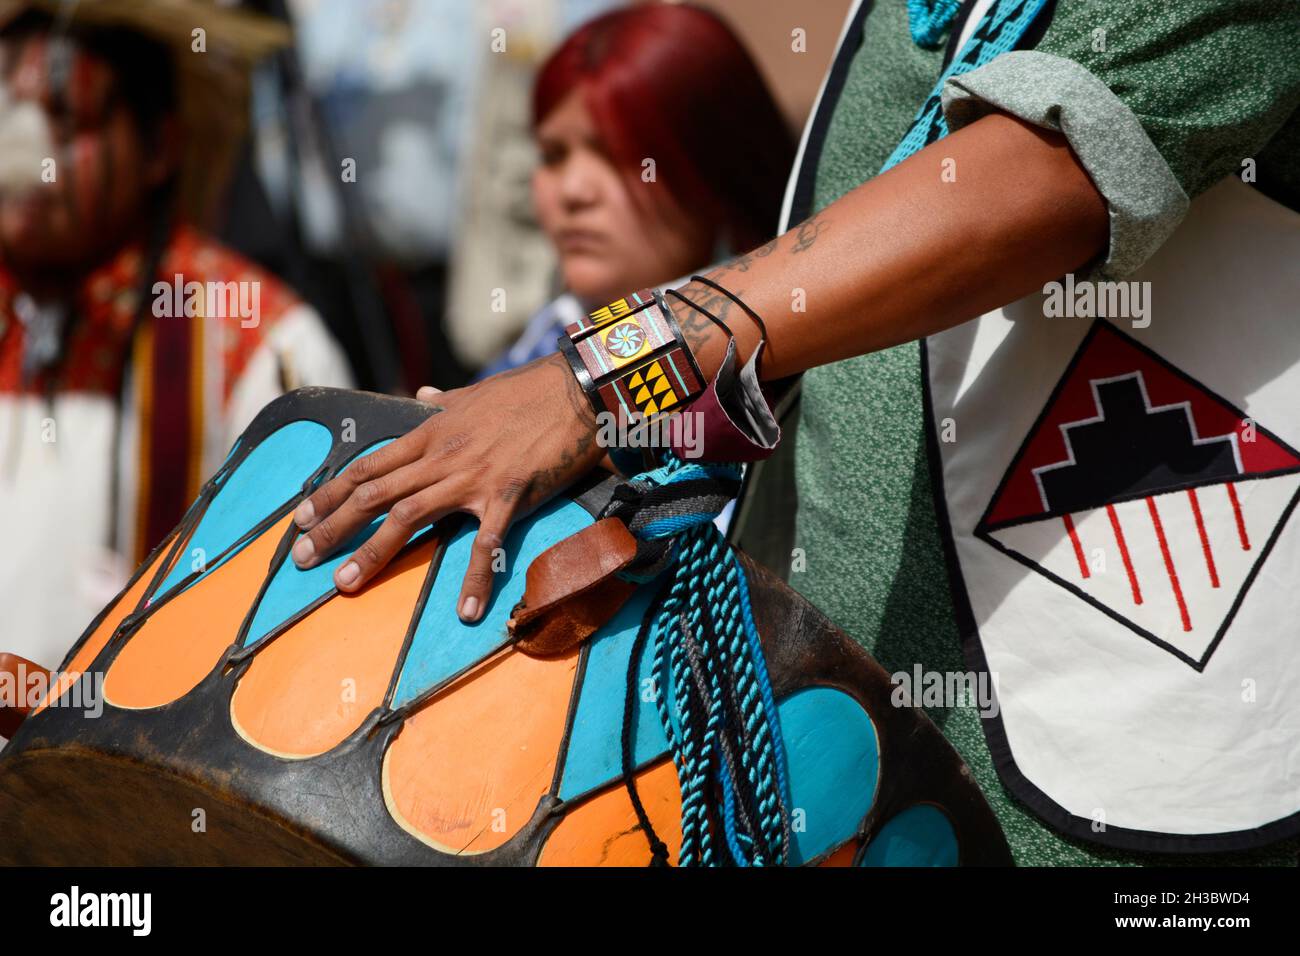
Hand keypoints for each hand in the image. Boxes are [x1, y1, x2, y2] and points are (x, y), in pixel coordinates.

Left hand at [289, 353, 601, 620]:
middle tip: (302, 560)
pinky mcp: (508, 494)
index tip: (301, 517)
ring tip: (345, 583)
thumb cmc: (527, 390)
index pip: (368, 465)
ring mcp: (472, 477)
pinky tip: (466, 612)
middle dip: (333, 527)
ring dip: (373, 552)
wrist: (574, 390)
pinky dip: (475, 578)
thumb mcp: (476, 393)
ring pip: (409, 516)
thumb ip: (446, 401)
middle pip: (374, 494)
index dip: (331, 493)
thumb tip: (424, 393)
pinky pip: (486, 543)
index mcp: (431, 432)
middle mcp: (442, 455)